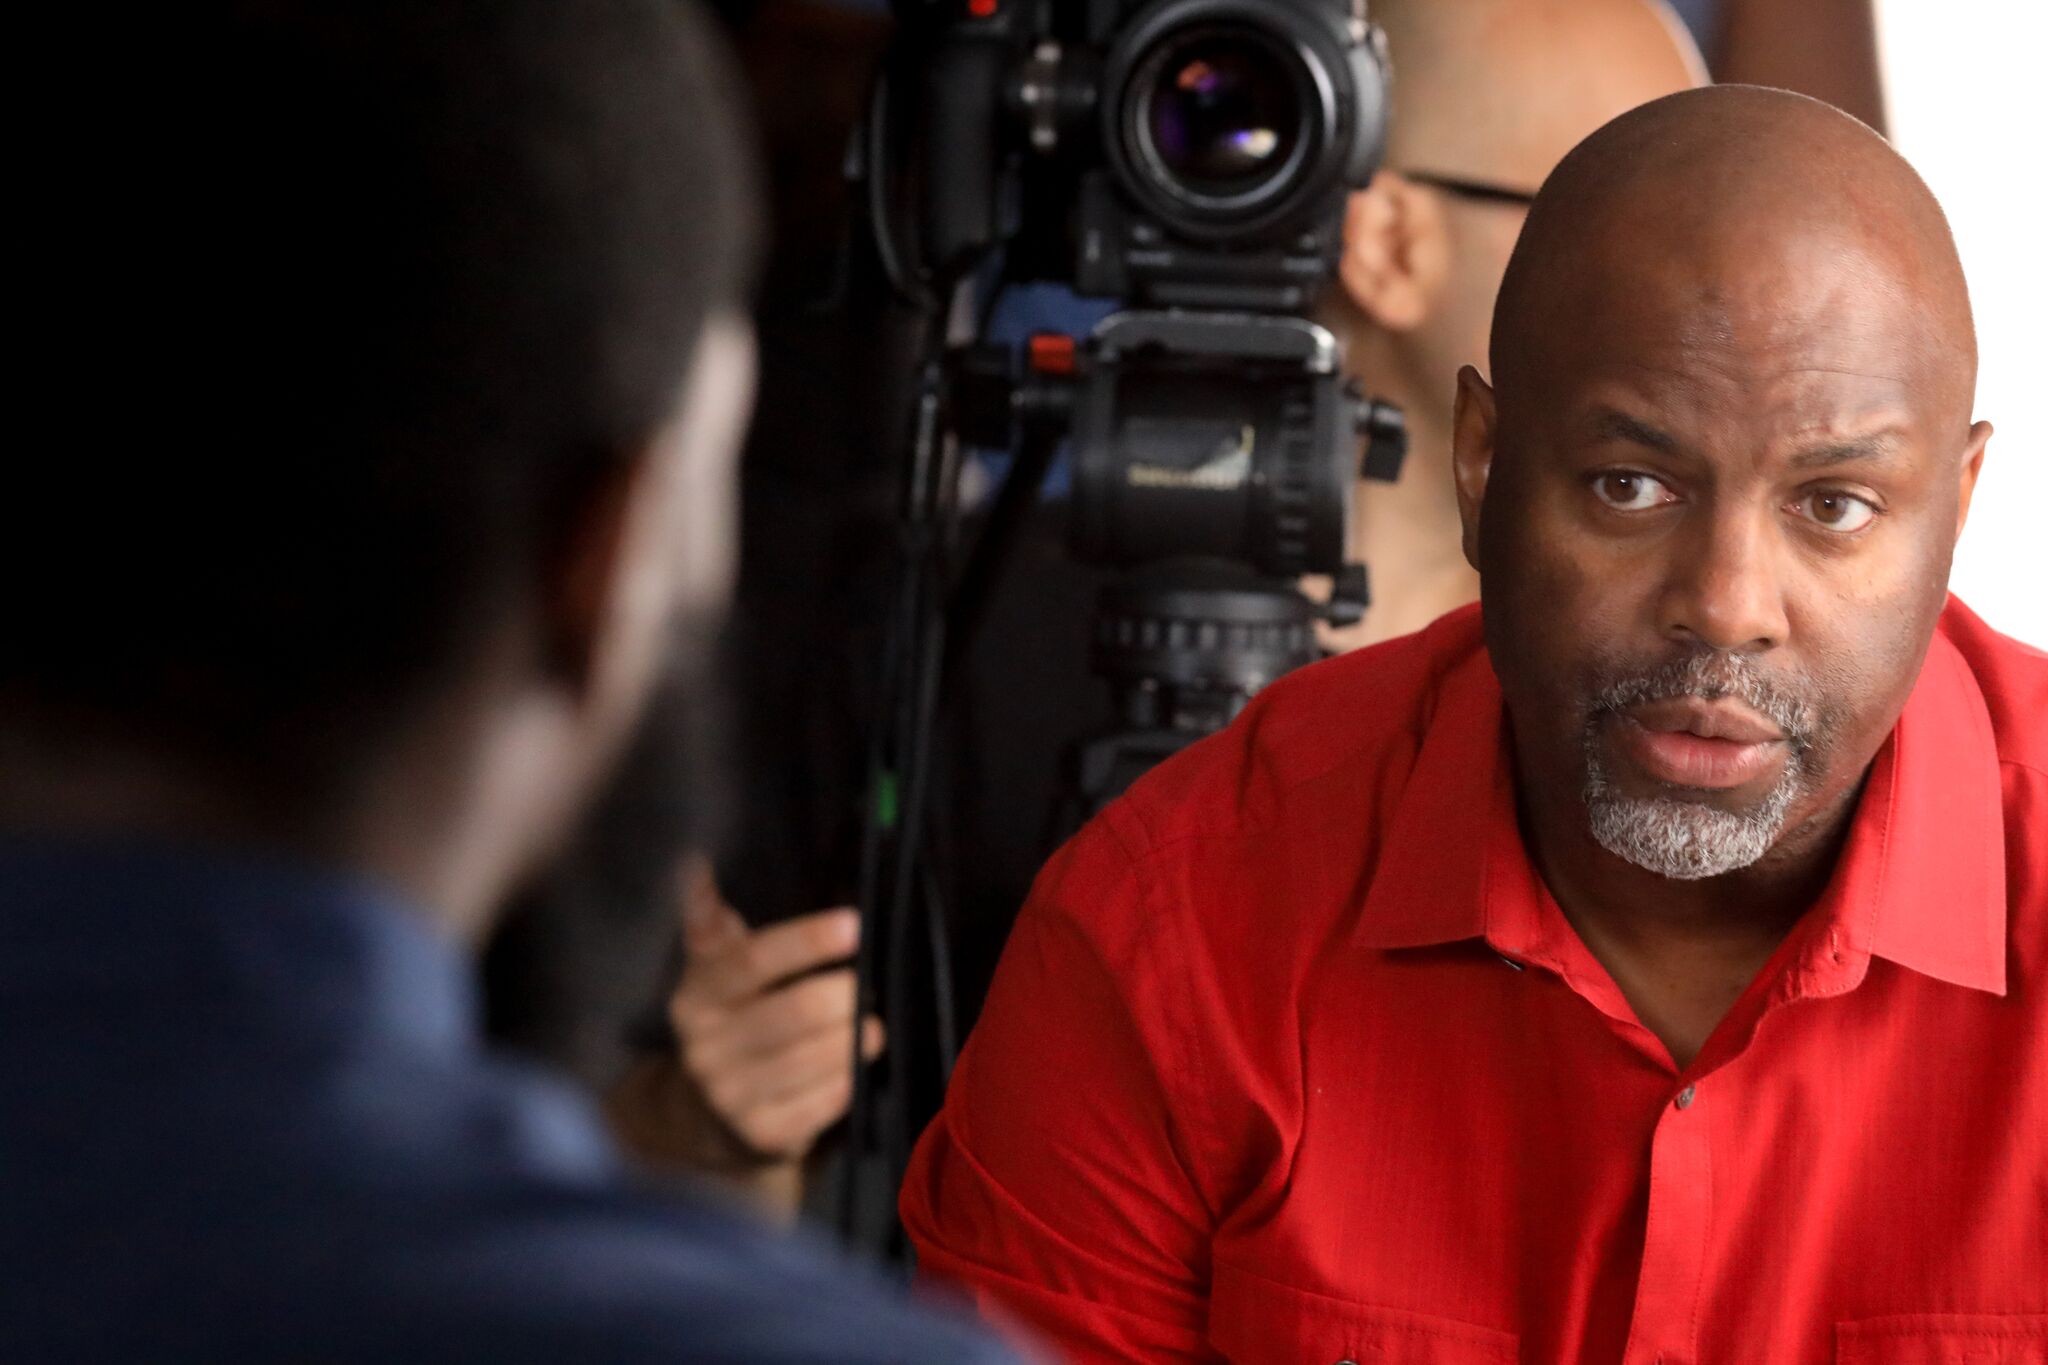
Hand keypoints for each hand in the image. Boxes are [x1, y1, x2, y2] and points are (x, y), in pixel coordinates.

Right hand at [668, 859, 884, 1162]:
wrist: (705, 1116)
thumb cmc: (732, 1020)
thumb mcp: (715, 972)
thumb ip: (712, 923)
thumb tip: (692, 864)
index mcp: (697, 995)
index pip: (753, 961)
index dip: (805, 941)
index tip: (853, 924)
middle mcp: (705, 1046)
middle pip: (796, 1011)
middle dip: (844, 994)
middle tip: (866, 983)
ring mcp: (731, 1095)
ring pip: (816, 1058)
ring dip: (856, 1036)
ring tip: (871, 1024)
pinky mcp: (761, 1134)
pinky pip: (825, 1102)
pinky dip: (848, 1079)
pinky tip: (852, 1065)